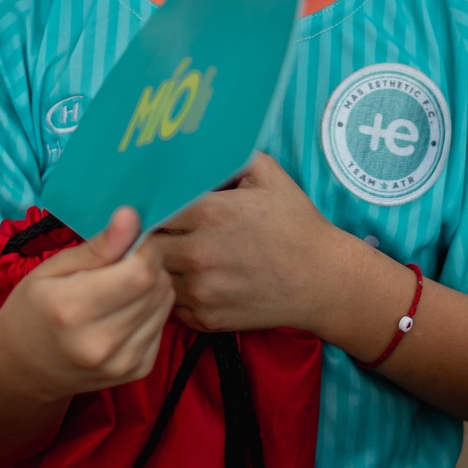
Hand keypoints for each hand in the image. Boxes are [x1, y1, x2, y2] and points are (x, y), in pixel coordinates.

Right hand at [0, 206, 173, 398]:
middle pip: (157, 285)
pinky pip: (162, 324)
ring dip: (151, 286)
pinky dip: (149, 310)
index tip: (127, 240)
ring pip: (165, 303)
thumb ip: (97, 247)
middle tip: (120, 263)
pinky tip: (122, 312)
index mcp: (74, 310)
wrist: (22, 371)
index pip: (141, 271)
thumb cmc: (31, 311)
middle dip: (148, 263)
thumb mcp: (51, 270)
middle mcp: (103, 343)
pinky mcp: (138, 372)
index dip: (143, 247)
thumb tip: (132, 216)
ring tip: (118, 288)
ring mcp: (123, 363)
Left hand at [152, 154, 347, 334]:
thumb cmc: (296, 225)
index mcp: (208, 213)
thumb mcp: (268, 176)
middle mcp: (198, 253)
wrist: (324, 281)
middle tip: (157, 234)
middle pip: (144, 245)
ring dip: (158, 269)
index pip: (150, 209)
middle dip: (148, 239)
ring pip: (153, 278)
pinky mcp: (206, 319)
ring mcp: (201, 290)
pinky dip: (174, 295)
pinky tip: (191, 282)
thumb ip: (229, 156)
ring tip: (173, 259)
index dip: (148, 208)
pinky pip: (170, 306)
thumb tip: (196, 149)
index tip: (152, 209)